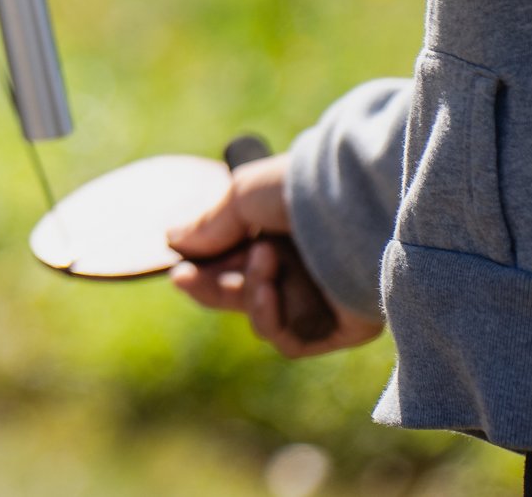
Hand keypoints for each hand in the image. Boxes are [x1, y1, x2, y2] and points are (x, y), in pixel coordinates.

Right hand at [166, 154, 383, 358]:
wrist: (358, 206)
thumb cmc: (302, 191)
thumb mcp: (244, 197)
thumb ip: (211, 225)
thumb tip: (173, 241)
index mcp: (286, 232)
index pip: (237, 263)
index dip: (205, 270)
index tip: (180, 269)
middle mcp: (305, 266)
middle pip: (243, 292)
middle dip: (214, 286)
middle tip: (187, 278)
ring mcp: (323, 298)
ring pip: (263, 316)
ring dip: (250, 292)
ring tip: (265, 261)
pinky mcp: (343, 327)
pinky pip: (290, 340)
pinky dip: (272, 319)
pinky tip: (271, 291)